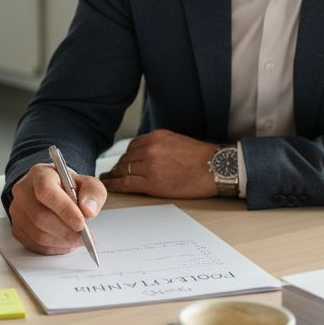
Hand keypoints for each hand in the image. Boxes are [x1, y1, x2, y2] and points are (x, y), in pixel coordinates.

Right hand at [9, 162, 106, 254]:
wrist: (53, 190)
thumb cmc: (68, 186)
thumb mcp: (88, 183)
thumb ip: (93, 193)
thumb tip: (88, 210)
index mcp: (40, 175)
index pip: (46, 191)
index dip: (64, 209)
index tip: (81, 223)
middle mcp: (23, 191)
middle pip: (40, 217)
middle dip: (66, 232)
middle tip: (85, 238)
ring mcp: (17, 211)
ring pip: (38, 234)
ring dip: (62, 241)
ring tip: (78, 239)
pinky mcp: (17, 228)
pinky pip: (35, 245)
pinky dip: (54, 248)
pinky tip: (66, 242)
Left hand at [99, 129, 219, 197]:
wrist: (215, 168)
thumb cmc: (202, 158)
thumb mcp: (178, 141)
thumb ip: (160, 145)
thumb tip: (148, 154)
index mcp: (156, 137)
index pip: (132, 147)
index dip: (126, 157)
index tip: (121, 163)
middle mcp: (150, 148)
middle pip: (126, 158)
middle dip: (118, 167)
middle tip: (111, 174)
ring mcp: (149, 165)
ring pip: (123, 170)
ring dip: (114, 176)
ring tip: (108, 182)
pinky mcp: (151, 182)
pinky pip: (126, 183)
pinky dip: (115, 185)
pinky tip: (110, 187)